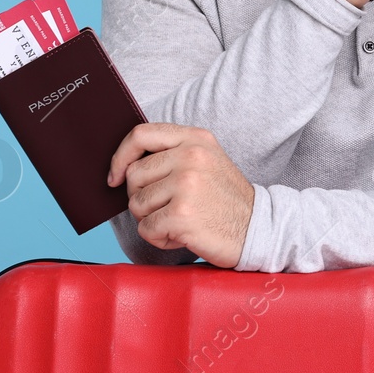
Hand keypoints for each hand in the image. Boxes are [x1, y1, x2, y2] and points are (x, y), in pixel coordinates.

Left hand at [107, 123, 254, 267]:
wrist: (258, 229)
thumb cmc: (225, 200)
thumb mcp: (207, 162)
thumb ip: (172, 154)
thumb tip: (124, 166)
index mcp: (196, 139)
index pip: (141, 134)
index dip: (120, 156)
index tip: (115, 176)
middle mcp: (191, 156)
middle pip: (133, 174)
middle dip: (141, 197)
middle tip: (166, 208)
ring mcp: (186, 184)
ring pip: (136, 204)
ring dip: (151, 220)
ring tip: (179, 221)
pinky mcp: (181, 214)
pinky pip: (146, 229)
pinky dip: (159, 238)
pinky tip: (182, 235)